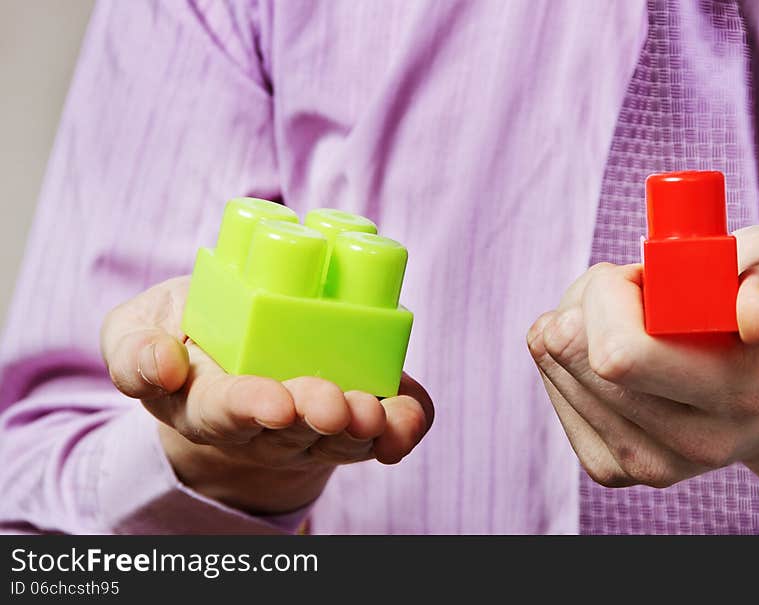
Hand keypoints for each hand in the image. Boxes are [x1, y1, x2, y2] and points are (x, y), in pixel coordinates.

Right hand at [101, 276, 432, 514]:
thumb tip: (164, 364)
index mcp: (206, 403)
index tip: (274, 402)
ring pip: (341, 438)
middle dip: (315, 418)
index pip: (225, 413)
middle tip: (334, 406)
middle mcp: (265, 425)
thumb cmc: (187, 332)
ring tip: (373, 413)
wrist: (233, 350)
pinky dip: (402, 427)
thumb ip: (135, 349)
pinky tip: (411, 416)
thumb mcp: (139, 329)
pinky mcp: (358, 415)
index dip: (250, 407)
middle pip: (292, 432)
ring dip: (361, 428)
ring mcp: (315, 425)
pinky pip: (384, 433)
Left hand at [528, 225, 758, 517]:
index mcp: (744, 391)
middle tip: (633, 285)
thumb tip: (755, 319)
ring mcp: (651, 465)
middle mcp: (699, 442)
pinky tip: (610, 346)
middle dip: (592, 295)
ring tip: (630, 315)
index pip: (622, 353)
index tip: (648, 277)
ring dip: (578, 316)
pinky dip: (565, 349)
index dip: (614, 292)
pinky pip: (550, 381)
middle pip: (577, 353)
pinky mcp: (611, 469)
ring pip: (555, 360)